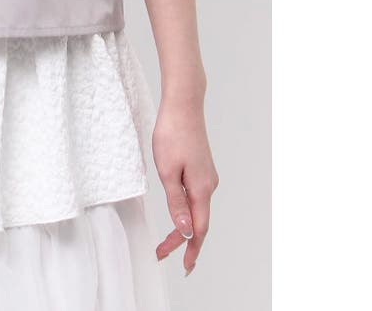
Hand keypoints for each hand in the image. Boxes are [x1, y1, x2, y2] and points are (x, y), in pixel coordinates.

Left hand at [152, 94, 218, 276]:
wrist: (183, 104)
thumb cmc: (172, 134)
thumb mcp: (168, 171)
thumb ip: (176, 202)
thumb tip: (185, 230)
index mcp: (201, 189)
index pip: (198, 228)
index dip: (191, 249)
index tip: (184, 267)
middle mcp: (209, 185)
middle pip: (198, 221)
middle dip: (183, 242)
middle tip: (162, 253)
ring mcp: (206, 175)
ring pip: (197, 208)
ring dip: (183, 226)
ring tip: (167, 241)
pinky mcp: (201, 167)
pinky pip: (196, 195)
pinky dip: (186, 210)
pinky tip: (177, 212)